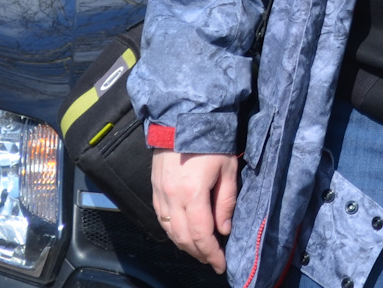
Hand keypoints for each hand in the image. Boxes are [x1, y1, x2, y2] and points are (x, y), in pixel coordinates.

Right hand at [150, 150, 238, 271]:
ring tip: (200, 251)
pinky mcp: (155, 190)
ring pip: (170, 231)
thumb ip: (226, 202)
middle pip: (183, 238)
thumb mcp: (228, 170)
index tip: (221, 264)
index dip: (211, 253)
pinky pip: (162, 219)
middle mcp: (172, 199)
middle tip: (212, 261)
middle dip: (199, 253)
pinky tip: (183, 235)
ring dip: (185, 245)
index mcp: (192, 194)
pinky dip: (173, 232)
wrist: (184, 119)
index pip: (201, 235)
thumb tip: (224, 230)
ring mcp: (160, 195)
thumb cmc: (212, 141)